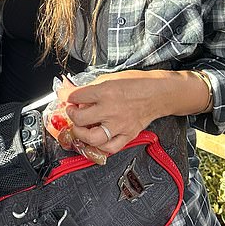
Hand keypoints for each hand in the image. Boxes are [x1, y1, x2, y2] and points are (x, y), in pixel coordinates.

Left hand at [54, 70, 168, 154]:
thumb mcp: (110, 78)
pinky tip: (95, 139)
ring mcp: (120, 125)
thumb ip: (91, 87)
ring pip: (93, 138)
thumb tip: (74, 91)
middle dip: (72, 116)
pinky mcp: (128, 135)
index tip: (66, 97)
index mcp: (105, 92)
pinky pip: (110, 148)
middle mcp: (111, 110)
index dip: (66, 96)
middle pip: (80, 119)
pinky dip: (99, 146)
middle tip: (73, 112)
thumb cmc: (136, 83)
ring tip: (81, 128)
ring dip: (81, 134)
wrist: (158, 93)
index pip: (76, 96)